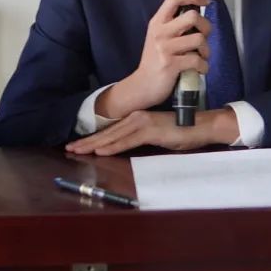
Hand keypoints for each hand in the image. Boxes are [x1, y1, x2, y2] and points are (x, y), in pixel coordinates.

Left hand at [66, 108, 239, 155]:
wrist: (201, 126)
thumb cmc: (181, 131)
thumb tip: (126, 145)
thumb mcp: (156, 135)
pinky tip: (100, 152)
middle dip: (87, 141)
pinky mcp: (150, 131)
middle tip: (69, 148)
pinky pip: (127, 141)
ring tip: (78, 151)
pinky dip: (112, 147)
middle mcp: (136, 118)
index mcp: (137, 118)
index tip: (77, 144)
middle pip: (107, 133)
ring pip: (113, 137)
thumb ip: (141, 138)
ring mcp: (142, 123)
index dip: (93, 138)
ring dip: (94, 145)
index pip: (111, 130)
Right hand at [96, 0, 210, 117]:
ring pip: (199, 39)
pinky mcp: (171, 65)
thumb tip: (197, 15)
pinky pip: (197, 60)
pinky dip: (204, 66)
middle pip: (192, 16)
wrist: (142, 85)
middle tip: (204, 36)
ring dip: (206, 50)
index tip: (205, 1)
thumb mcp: (158, 36)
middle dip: (206, 26)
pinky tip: (199, 69)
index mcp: (157, 22)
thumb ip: (173, 25)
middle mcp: (160, 32)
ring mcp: (165, 48)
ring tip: (201, 56)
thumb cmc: (154, 59)